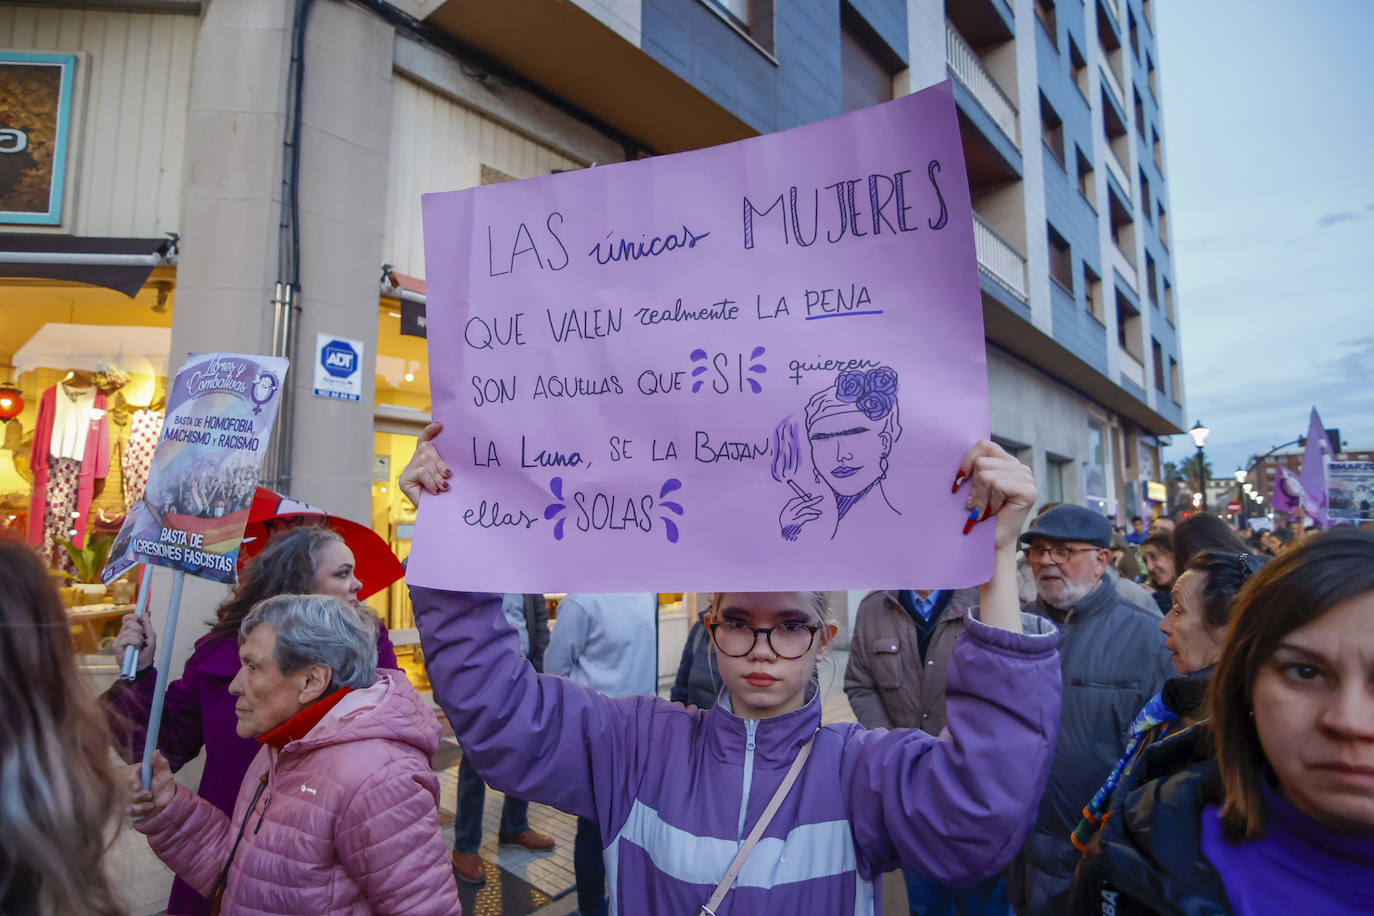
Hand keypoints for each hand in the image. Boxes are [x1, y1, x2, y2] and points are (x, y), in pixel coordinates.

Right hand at [112, 613, 156, 670]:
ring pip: (129, 630)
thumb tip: (146, 613)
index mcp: (129, 630)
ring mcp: (119, 639)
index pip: (127, 618)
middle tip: (143, 636)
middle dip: (139, 628)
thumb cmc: (146, 652)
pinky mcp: (116, 646)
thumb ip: (148, 626)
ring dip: (139, 638)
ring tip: (140, 645)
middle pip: (128, 622)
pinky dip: (135, 642)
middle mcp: (122, 633)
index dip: (134, 617)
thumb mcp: (151, 637)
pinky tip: (136, 647)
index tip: (141, 622)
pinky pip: (126, 638)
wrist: (143, 665)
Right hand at [127, 752, 175, 820]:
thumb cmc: (165, 787)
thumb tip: (156, 751)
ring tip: (151, 803)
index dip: (133, 779)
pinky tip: (148, 809)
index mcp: (139, 774)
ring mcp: (131, 797)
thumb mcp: (165, 775)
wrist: (167, 805)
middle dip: (139, 794)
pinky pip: (130, 810)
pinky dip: (139, 810)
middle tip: (149, 794)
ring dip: (141, 803)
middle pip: (128, 788)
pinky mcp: (131, 808)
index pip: (130, 774)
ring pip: (130, 800)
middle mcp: (133, 785)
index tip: (137, 786)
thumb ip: (160, 764)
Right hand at [398, 422, 450, 508]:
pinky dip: (431, 480)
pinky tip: (435, 490)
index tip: (440, 425)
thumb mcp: (445, 478)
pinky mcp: (404, 480)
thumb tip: (451, 457)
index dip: (430, 432)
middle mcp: (413, 463)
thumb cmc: (443, 498)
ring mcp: (407, 471)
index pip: (424, 440)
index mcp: (424, 460)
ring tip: (443, 487)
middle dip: (440, 462)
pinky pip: (421, 472)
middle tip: (448, 476)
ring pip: (424, 460)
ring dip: (436, 474)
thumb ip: (444, 467)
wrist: (436, 517)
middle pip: (426, 449)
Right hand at [779, 492, 822, 540]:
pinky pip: (805, 517)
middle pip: (801, 504)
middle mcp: (787, 514)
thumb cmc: (789, 531)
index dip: (801, 497)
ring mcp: (790, 519)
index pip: (793, 501)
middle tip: (820, 498)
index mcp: (785, 512)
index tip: (809, 495)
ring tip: (819, 512)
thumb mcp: (789, 521)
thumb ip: (796, 512)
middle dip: (811, 501)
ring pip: (804, 510)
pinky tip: (816, 516)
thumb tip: (807, 503)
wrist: (785, 541)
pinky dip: (811, 516)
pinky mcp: (795, 524)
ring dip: (813, 510)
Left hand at [953, 439, 1035, 553]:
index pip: (984, 445)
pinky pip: (997, 484)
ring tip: (984, 510)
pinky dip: (989, 501)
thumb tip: (954, 452)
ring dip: (980, 497)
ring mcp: (1027, 478)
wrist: (991, 543)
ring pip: (986, 474)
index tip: (959, 480)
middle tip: (975, 505)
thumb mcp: (974, 486)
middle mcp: (1020, 468)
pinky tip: (993, 511)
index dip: (967, 460)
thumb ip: (973, 467)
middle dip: (973, 487)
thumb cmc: (979, 515)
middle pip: (982, 461)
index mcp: (1008, 463)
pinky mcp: (1028, 490)